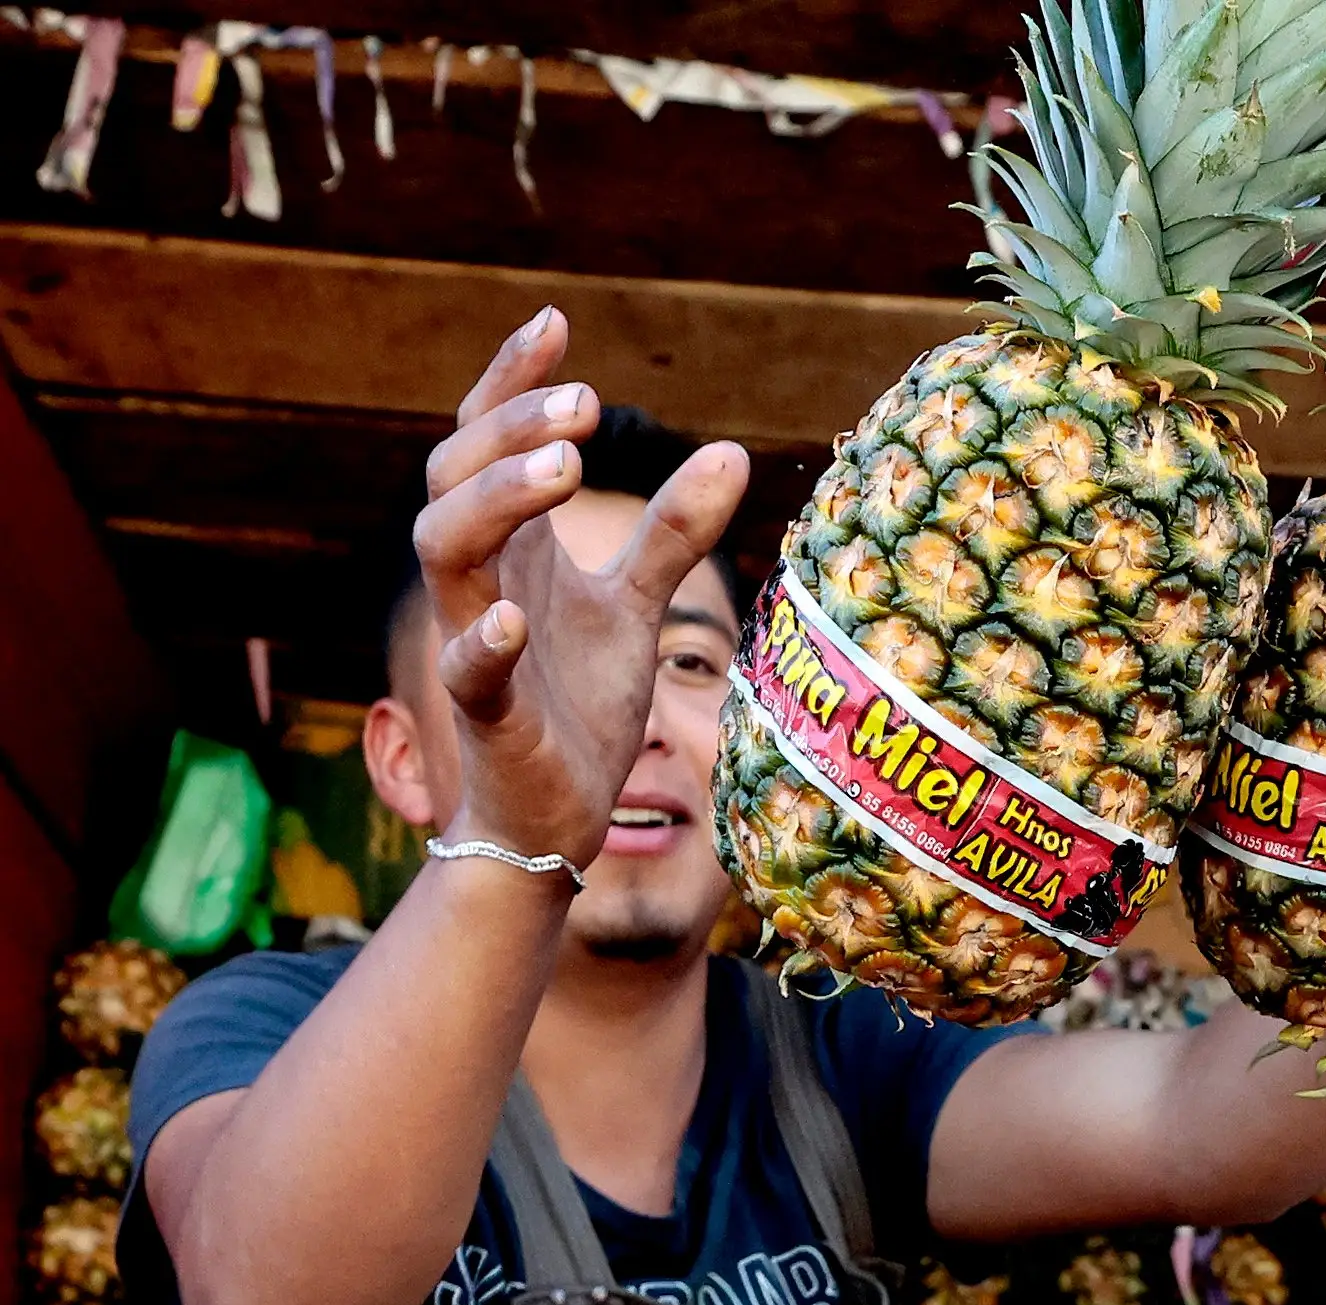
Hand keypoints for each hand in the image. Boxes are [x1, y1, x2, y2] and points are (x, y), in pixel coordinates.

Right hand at [413, 307, 748, 867]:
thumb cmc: (581, 698)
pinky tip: (518, 617)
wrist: (556, 814)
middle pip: (452, 476)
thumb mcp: (637, 604)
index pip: (484, 440)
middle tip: (583, 405)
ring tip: (566, 469)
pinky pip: (469, 671)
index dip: (507, 381)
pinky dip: (485, 641)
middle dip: (510, 429)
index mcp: (513, 547)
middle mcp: (483, 582)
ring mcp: (478, 643)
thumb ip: (674, 530)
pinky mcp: (490, 715)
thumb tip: (733, 450)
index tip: (553, 322)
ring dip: (497, 502)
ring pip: (443, 552)